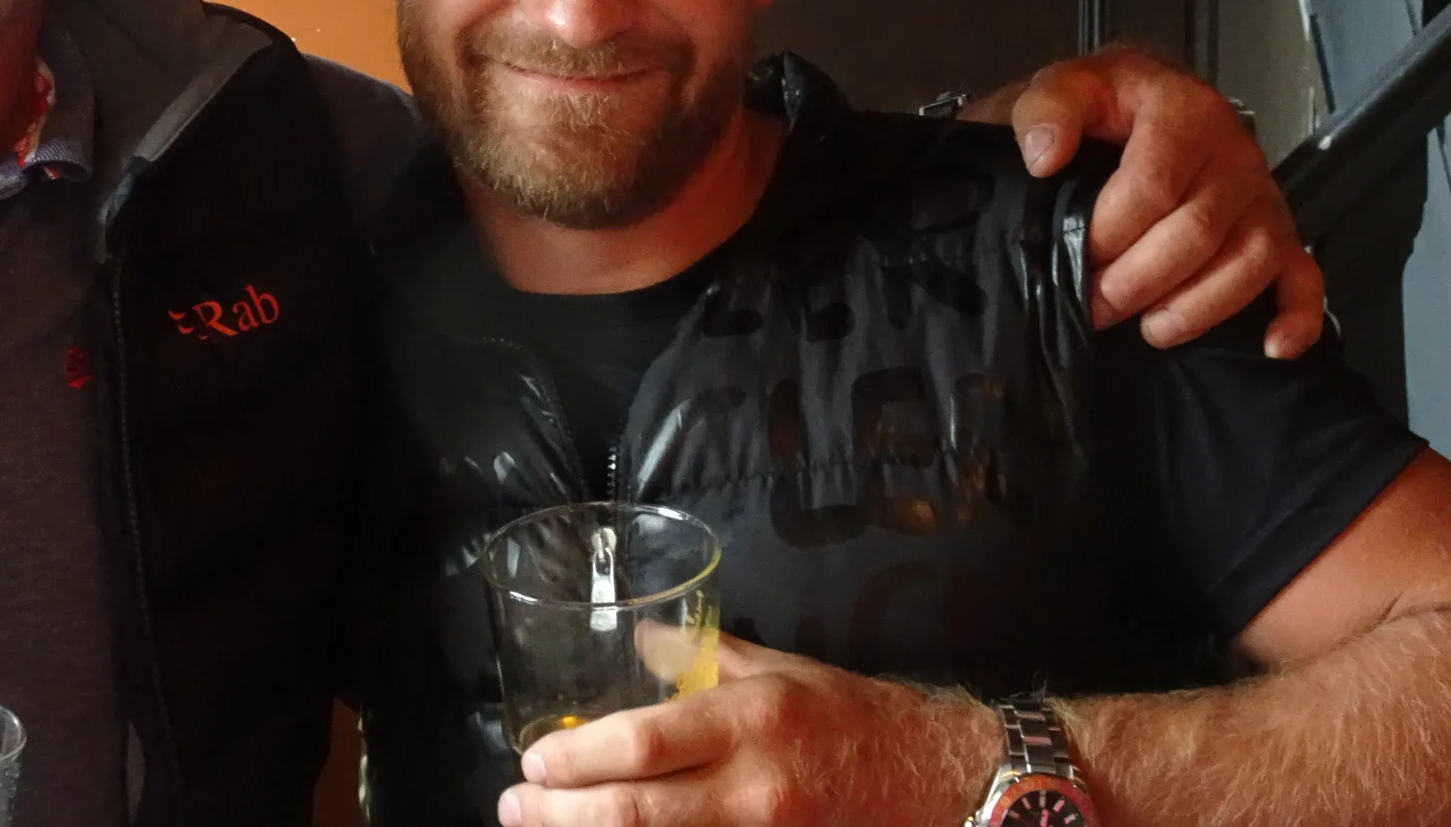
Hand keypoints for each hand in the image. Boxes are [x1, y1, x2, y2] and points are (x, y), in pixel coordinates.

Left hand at [499, 634, 995, 826]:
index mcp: (750, 721)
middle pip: (637, 813)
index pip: (643, 743)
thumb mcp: (776, 668)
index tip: (533, 759)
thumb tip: (637, 641)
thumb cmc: (849, 716)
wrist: (935, 780)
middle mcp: (753, 789)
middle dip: (562, 813)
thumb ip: (700, 657)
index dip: (577, 758)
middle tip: (515, 805)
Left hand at [985, 46, 1322, 357]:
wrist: (1129, 107)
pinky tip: (1272, 346)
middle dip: (1139, 280)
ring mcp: (1262, 195)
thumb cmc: (1096, 108)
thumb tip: (1044, 156)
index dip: (1109, 232)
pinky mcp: (1279, 232)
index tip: (1072, 256)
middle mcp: (1235, 152)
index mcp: (1185, 110)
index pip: (1153, 187)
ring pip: (1250, 261)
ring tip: (1150, 328)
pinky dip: (1296, 316)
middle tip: (1095, 304)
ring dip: (1198, 306)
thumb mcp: (1060, 88)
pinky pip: (1304, 278)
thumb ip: (1046, 109)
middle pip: (1198, 232)